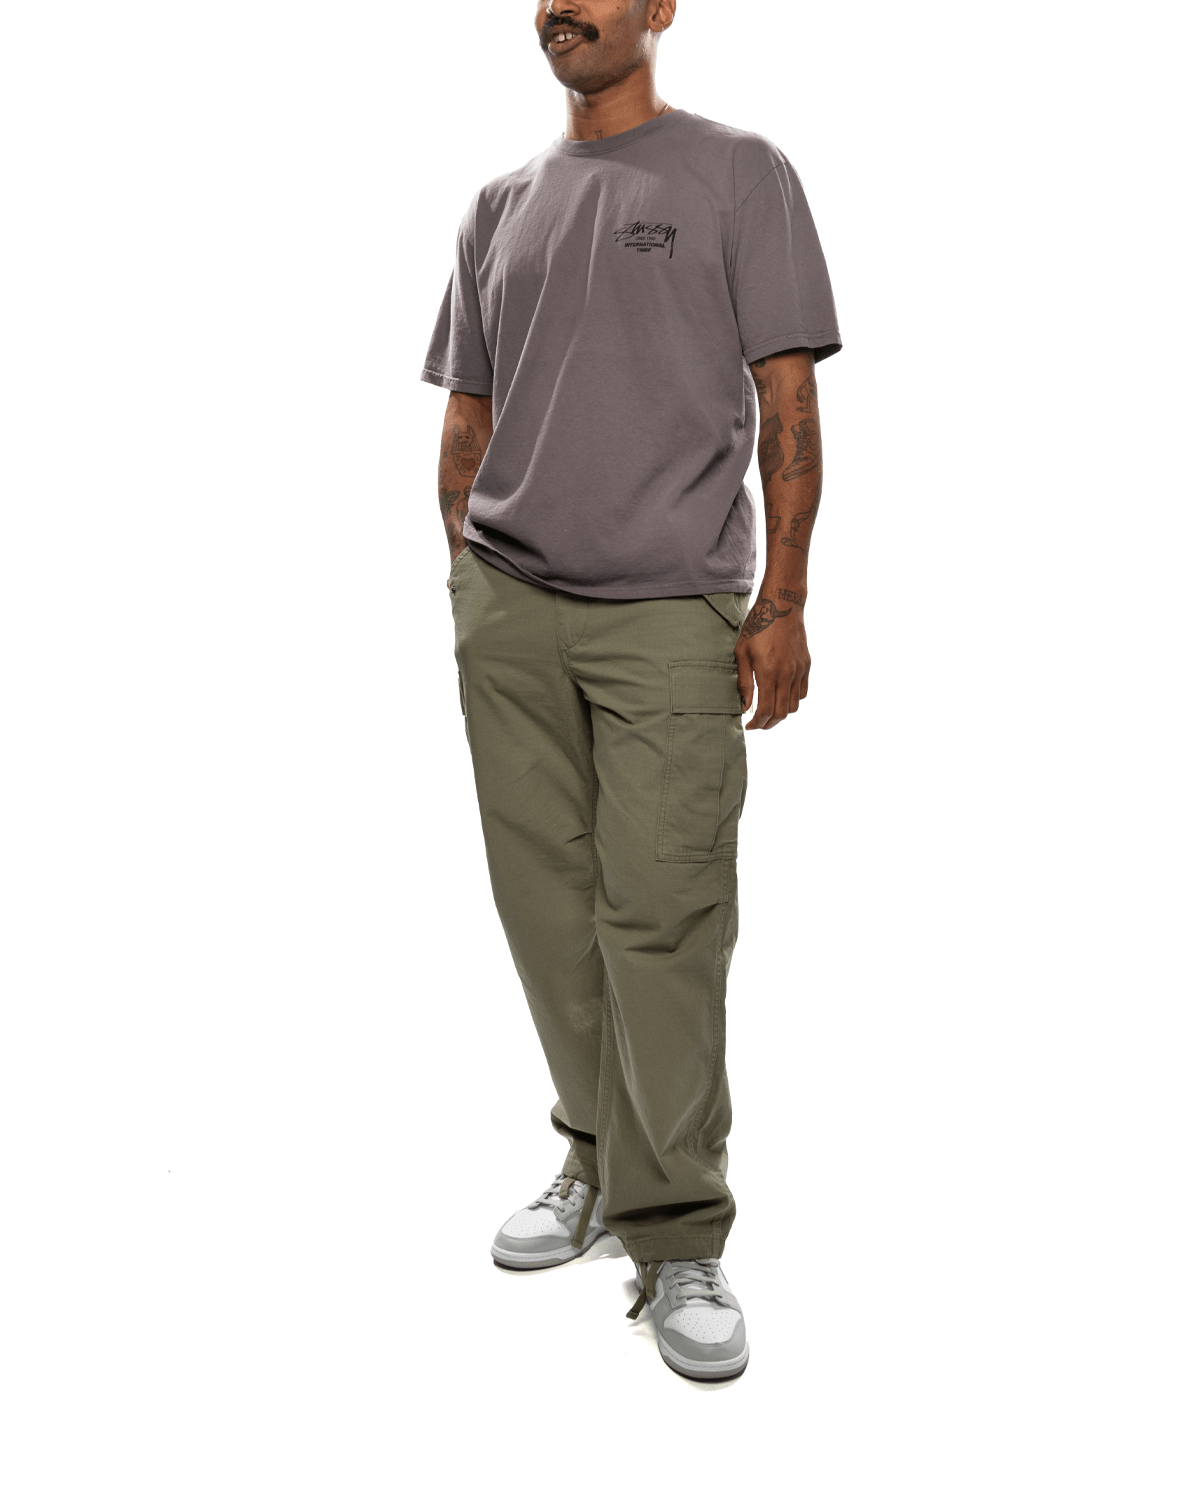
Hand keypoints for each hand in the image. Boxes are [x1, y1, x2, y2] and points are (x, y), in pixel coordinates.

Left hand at [735, 595, 810, 729]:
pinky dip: (792, 699)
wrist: (782, 605)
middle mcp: (787, 674)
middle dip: (769, 723)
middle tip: (758, 724)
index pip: (766, 710)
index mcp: (768, 672)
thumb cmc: (757, 626)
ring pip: (794, 705)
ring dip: (781, 713)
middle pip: (782, 713)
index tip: (749, 725)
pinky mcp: (806, 665)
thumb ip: (744, 683)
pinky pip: (802, 692)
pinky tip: (781, 695)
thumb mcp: (742, 653)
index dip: (757, 723)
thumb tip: (744, 707)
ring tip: (769, 711)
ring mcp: (799, 670)